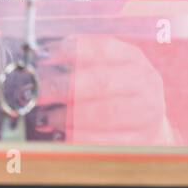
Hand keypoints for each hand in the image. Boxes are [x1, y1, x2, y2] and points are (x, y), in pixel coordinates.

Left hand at [39, 35, 175, 144]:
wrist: (149, 124)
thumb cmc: (116, 91)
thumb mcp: (103, 67)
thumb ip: (76, 61)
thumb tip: (41, 60)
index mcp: (131, 57)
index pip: (101, 48)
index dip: (69, 51)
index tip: (44, 57)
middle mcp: (144, 82)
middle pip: (100, 82)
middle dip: (63, 87)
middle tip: (38, 93)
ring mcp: (147, 112)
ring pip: (103, 113)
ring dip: (69, 116)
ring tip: (48, 117)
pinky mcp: (143, 139)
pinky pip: (106, 139)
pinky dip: (81, 137)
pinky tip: (64, 134)